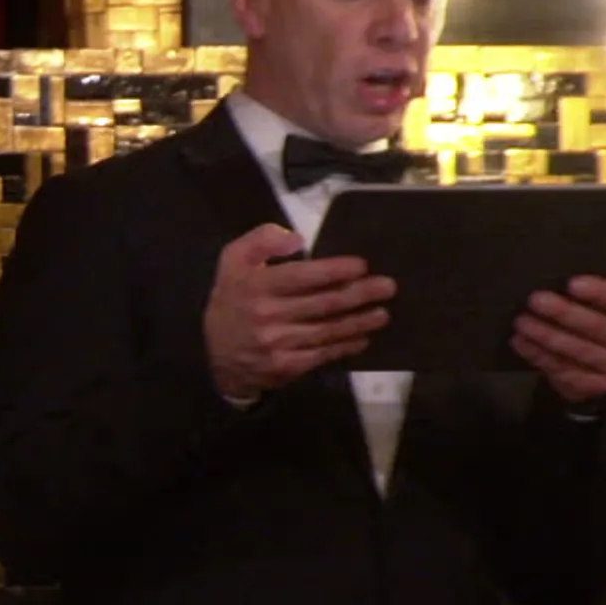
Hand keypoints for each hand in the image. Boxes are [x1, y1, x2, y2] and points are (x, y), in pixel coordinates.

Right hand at [205, 222, 391, 400]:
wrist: (218, 356)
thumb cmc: (233, 301)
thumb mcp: (233, 262)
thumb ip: (260, 241)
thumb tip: (296, 239)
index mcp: (255, 286)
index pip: (301, 277)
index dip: (334, 271)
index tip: (361, 265)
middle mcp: (267, 315)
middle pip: (322, 304)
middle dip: (359, 294)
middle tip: (387, 287)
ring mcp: (277, 343)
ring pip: (328, 330)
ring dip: (359, 322)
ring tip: (383, 313)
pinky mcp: (286, 365)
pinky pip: (322, 354)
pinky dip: (345, 346)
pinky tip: (363, 338)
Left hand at [515, 239, 605, 404]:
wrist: (597, 368)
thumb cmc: (600, 319)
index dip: (600, 291)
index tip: (573, 283)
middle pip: (598, 327)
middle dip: (564, 313)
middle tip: (534, 299)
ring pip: (579, 351)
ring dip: (547, 336)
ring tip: (520, 322)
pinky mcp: (595, 386)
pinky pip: (564, 371)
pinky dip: (539, 357)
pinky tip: (520, 343)